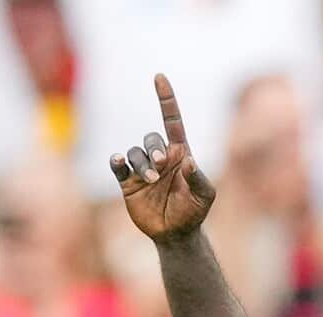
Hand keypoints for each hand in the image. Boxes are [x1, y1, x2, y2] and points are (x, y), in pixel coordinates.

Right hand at [110, 74, 215, 242]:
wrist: (176, 234)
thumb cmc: (194, 211)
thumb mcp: (205, 195)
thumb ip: (199, 178)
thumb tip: (188, 161)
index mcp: (180, 154)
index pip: (172, 120)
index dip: (166, 99)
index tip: (159, 77)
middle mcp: (160, 158)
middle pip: (151, 138)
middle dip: (154, 148)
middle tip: (162, 166)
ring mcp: (143, 169)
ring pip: (134, 152)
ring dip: (142, 163)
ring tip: (152, 180)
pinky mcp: (128, 183)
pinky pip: (118, 166)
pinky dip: (117, 161)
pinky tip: (118, 162)